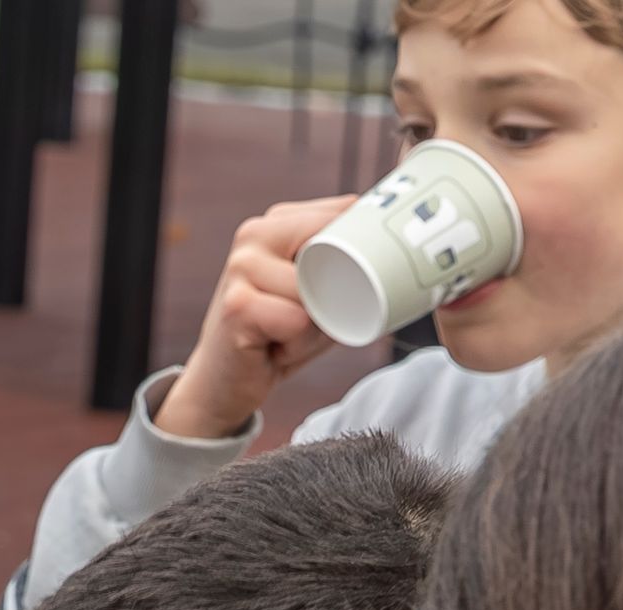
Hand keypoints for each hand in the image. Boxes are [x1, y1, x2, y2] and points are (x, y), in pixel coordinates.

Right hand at [151, 195, 358, 439]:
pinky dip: (297, 344)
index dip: (366, 247)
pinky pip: (299, 322)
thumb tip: (400, 244)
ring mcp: (241, 267)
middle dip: (338, 293)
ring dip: (315, 326)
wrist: (222, 384)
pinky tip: (271, 348)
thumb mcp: (317, 290)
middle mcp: (255, 234)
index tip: (354, 280)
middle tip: (309, 318)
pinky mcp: (236, 304)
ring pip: (319, 292)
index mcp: (277, 221)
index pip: (345, 212)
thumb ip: (345, 259)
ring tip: (287, 335)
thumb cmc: (279, 335)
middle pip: (338, 252)